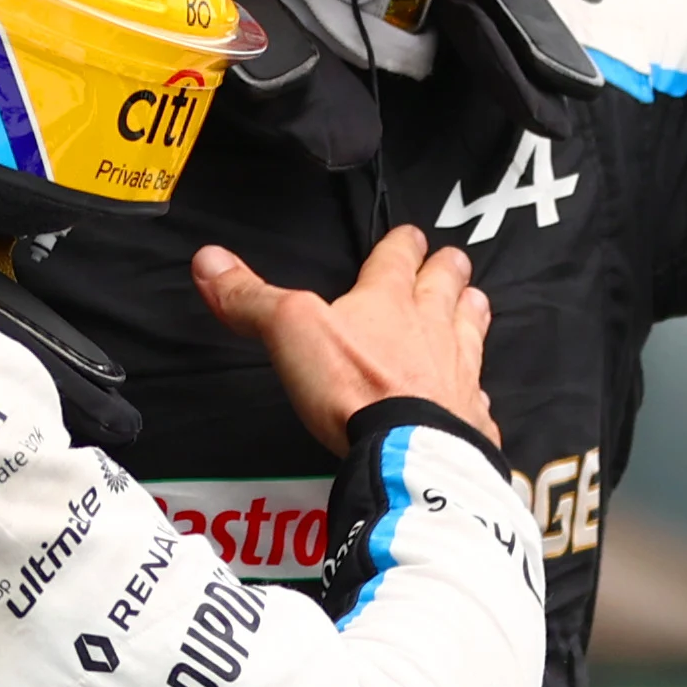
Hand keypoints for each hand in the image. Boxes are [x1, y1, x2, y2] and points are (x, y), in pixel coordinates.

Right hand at [193, 225, 497, 453]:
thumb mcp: (291, 332)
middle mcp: (432, 329)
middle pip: (446, 287)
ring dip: (471, 313)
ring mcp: (459, 373)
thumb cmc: (353, 387)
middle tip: (453, 258)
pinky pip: (478, 398)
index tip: (409, 234)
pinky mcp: (470, 418)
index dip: (402, 244)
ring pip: (471, 330)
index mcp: (390, 301)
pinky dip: (477, 392)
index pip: (398, 259)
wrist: (408, 452)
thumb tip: (208, 260)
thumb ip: (252, 299)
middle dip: (447, 270)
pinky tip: (478, 396)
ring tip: (475, 301)